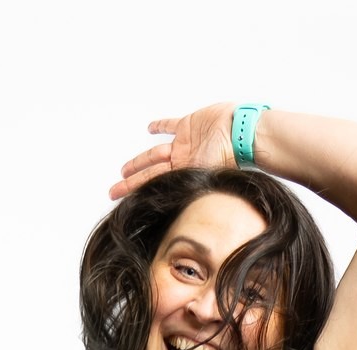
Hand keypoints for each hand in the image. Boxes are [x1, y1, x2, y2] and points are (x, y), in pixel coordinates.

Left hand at [109, 103, 237, 199]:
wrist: (242, 133)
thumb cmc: (230, 157)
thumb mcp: (208, 182)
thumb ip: (191, 192)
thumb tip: (178, 218)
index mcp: (185, 174)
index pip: (153, 183)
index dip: (133, 189)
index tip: (117, 196)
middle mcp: (182, 161)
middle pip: (150, 172)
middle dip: (131, 181)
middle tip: (114, 190)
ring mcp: (185, 144)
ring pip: (155, 153)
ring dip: (140, 161)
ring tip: (125, 170)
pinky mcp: (190, 125)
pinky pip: (171, 125)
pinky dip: (160, 126)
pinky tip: (149, 128)